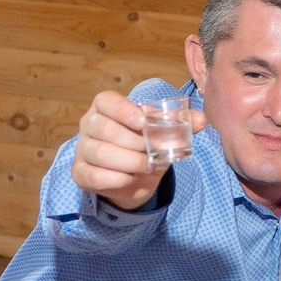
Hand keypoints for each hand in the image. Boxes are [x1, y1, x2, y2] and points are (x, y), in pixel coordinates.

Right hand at [70, 90, 185, 211]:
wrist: (132, 176)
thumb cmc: (144, 145)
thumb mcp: (161, 131)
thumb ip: (180, 122)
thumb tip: (200, 120)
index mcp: (105, 107)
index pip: (106, 101)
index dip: (123, 110)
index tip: (143, 122)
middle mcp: (89, 125)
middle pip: (104, 129)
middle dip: (133, 143)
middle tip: (152, 152)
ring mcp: (82, 149)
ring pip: (99, 153)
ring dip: (128, 161)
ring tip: (145, 166)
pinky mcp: (80, 173)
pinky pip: (92, 175)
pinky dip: (115, 178)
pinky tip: (129, 178)